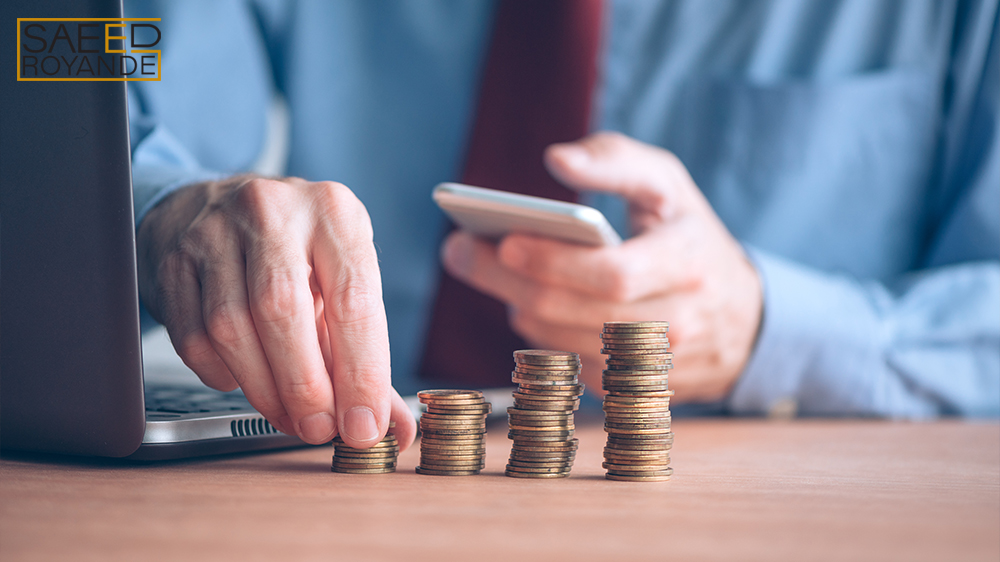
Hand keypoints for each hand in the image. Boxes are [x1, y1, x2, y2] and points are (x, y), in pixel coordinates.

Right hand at [137, 175, 416, 448]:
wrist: (217, 207)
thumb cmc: (296, 252)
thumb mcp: (341, 280)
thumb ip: (367, 354)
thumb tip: (393, 426)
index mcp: (334, 214)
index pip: (352, 301)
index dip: (361, 373)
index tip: (364, 425)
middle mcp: (274, 212)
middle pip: (283, 312)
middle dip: (305, 387)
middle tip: (319, 429)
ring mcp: (215, 231)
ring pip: (232, 328)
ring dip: (264, 390)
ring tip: (288, 415)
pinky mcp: (172, 261)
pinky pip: (193, 336)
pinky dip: (222, 374)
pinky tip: (242, 379)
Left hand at [441, 132, 762, 401]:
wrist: (744, 320)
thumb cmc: (690, 236)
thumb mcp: (669, 185)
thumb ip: (615, 160)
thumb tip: (557, 159)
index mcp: (687, 265)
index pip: (613, 275)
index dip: (554, 262)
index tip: (504, 242)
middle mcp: (677, 324)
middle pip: (571, 312)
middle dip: (506, 281)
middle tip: (460, 251)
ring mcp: (655, 367)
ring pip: (561, 343)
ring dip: (517, 306)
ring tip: (490, 270)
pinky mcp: (634, 393)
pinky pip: (568, 367)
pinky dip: (541, 334)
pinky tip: (531, 302)